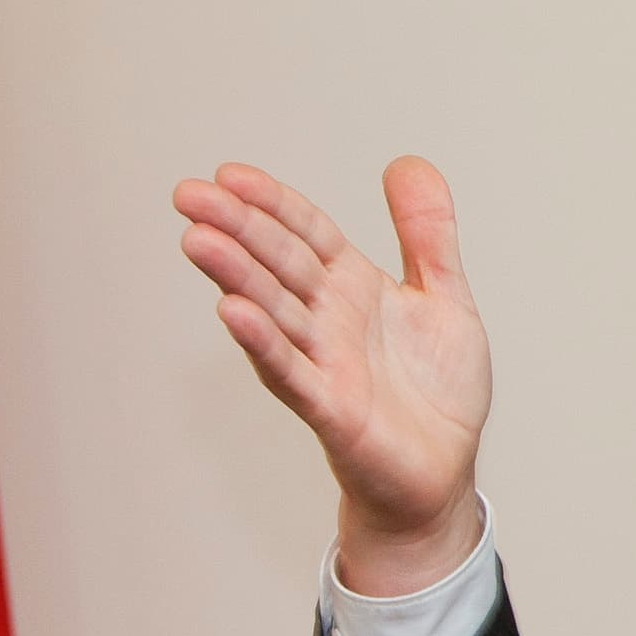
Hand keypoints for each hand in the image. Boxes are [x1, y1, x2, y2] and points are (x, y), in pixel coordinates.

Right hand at [176, 157, 492, 595]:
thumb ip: (427, 234)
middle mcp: (329, 320)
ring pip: (273, 311)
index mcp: (354, 288)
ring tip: (199, 240)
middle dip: (236, 228)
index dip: (271, 203)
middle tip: (189, 195)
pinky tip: (233, 312)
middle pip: (278, 264)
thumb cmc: (437, 392)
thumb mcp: (447, 296)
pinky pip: (292, 371)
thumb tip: (407, 162)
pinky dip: (264, 342)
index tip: (229, 173)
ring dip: (236, 276)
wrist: (445, 472)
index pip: (306, 234)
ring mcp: (324, 363)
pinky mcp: (331, 409)